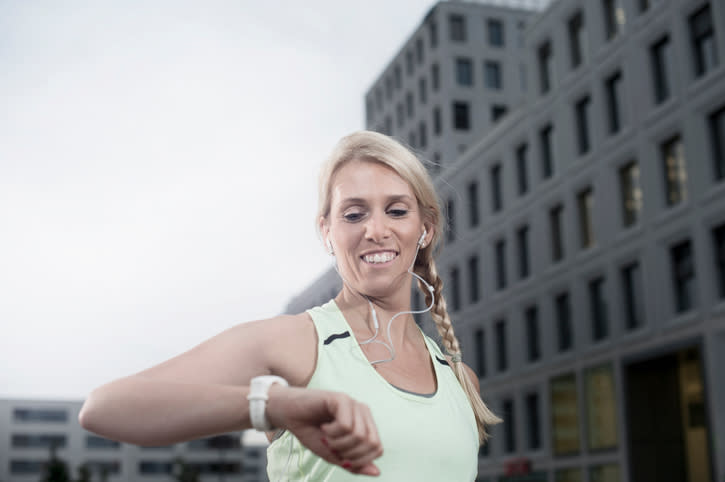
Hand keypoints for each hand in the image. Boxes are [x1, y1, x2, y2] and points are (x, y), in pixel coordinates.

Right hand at [265, 385, 382, 475]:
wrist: (289, 415)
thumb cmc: (311, 432)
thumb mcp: (333, 454)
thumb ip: (354, 464)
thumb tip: (377, 473)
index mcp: (366, 424)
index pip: (378, 449)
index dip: (359, 460)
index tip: (340, 457)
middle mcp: (363, 411)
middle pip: (372, 443)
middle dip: (349, 453)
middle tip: (332, 446)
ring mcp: (353, 404)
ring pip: (359, 435)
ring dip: (338, 443)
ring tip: (326, 436)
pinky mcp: (341, 399)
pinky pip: (346, 425)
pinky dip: (332, 433)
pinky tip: (323, 426)